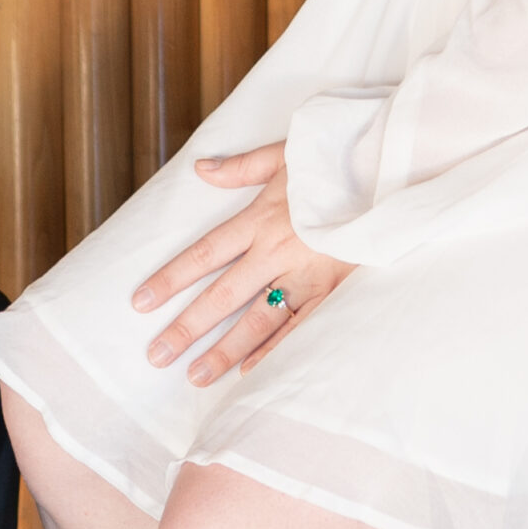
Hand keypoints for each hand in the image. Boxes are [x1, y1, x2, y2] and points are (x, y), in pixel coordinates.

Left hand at [131, 144, 351, 385]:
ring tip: (195, 374)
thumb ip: (241, 167)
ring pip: (257, 320)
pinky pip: (300, 329)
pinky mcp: (332, 292)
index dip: (171, 277)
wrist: (386, 174)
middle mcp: (276, 252)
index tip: (141, 301)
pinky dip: (276, 352)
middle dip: (187, 326)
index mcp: (260, 219)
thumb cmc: (333, 161)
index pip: (205, 254)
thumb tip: (201, 169)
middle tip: (157, 354)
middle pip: (223, 295)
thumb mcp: (283, 154)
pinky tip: (250, 374)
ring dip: (224, 350)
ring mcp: (304, 276)